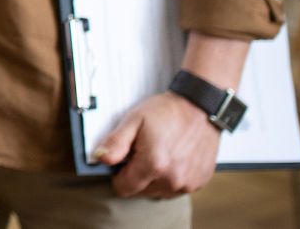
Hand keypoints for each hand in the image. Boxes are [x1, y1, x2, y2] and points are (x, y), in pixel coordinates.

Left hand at [96, 91, 223, 196]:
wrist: (199, 107)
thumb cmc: (167, 112)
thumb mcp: (134, 121)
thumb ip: (115, 143)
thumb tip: (100, 158)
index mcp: (154, 165)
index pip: (123, 188)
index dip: (119, 174)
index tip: (124, 161)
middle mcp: (172, 179)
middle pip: (140, 192)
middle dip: (137, 175)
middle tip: (144, 152)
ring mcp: (188, 183)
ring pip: (158, 192)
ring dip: (154, 178)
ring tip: (161, 154)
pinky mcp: (198, 183)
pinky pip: (175, 189)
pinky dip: (171, 178)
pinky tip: (174, 159)